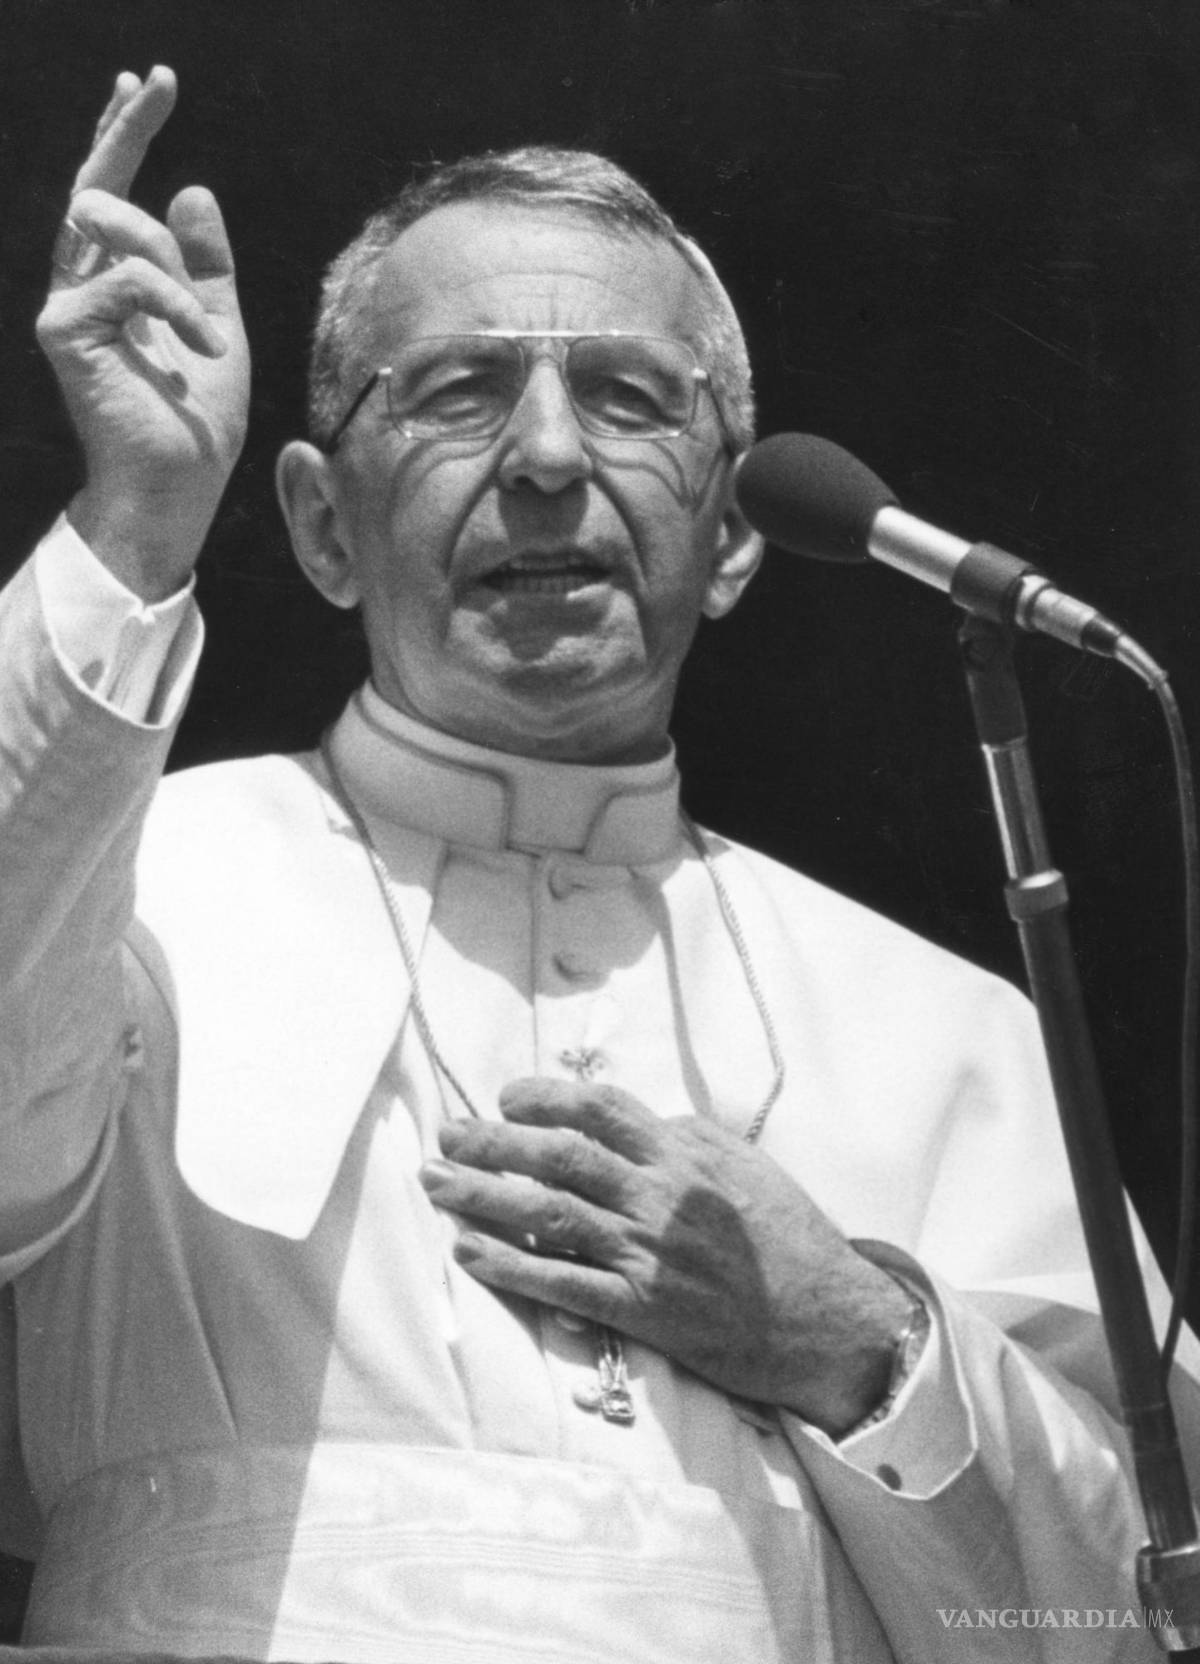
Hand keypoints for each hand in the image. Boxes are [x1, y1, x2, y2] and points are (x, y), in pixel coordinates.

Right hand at [35, 67, 250, 598]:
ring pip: (119, 229)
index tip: (144, 83)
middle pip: (95, 185)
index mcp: (116, 285)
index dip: (124, 136)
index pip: (114, 195)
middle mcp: (81, 288)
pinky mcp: (64, 328)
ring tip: (210, 338)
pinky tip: (201, 349)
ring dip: (180, 276)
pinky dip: (178, 307)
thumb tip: (191, 189)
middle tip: (154, 80)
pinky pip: (131, 279)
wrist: (180, 486)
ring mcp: (65, 306)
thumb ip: (206, 266)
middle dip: (126, 128)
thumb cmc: (196, 421)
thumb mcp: (217, 327)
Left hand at [419, 1079, 911, 1434]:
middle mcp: (660, 1196)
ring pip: (549, 1214)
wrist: (829, 1322)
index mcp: (684, 1154)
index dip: (544, 1098)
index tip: (505, 1097)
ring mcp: (649, 1254)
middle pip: (560, 1155)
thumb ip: (687, 1140)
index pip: (600, 1109)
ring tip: (436, 1185)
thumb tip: (638, 1121)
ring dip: (483, 1196)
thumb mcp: (746, 1167)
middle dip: (494, 1142)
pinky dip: (511, 1267)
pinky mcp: (644, 1311)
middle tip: (448, 1136)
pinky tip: (469, 1253)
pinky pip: (563, 1284)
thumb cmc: (789, 1239)